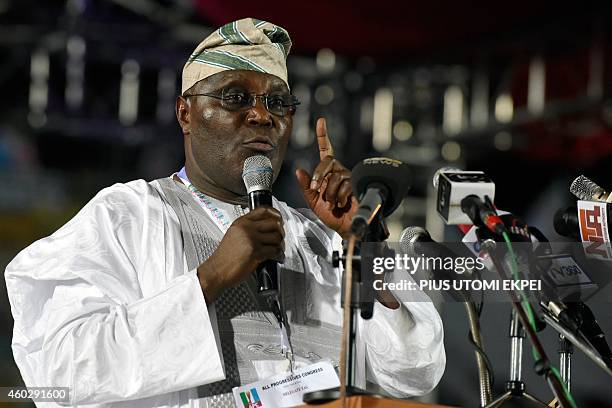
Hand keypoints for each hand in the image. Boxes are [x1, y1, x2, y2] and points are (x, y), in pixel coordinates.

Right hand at [196, 207, 284, 302]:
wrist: (216, 271)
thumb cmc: (224, 257)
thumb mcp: (233, 235)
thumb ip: (247, 229)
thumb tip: (264, 229)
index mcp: (241, 222)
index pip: (262, 210)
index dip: (275, 214)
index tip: (279, 218)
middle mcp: (246, 228)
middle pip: (274, 223)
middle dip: (281, 232)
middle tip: (280, 237)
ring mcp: (251, 240)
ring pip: (276, 237)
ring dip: (280, 245)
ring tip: (278, 249)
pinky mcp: (255, 252)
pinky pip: (274, 251)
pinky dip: (279, 255)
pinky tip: (277, 257)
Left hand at [295, 118, 357, 238]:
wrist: (345, 227)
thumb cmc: (331, 215)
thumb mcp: (313, 201)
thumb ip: (306, 186)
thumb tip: (299, 170)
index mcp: (328, 173)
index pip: (326, 151)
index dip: (323, 136)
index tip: (321, 122)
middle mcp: (339, 172)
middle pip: (327, 161)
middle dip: (319, 175)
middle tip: (316, 190)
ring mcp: (349, 177)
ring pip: (335, 175)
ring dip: (330, 193)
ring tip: (333, 203)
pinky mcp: (357, 185)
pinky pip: (345, 184)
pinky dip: (340, 197)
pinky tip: (342, 204)